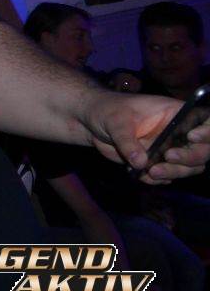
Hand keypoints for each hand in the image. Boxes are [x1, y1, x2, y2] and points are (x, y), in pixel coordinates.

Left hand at [80, 92, 209, 182]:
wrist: (92, 123)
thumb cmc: (106, 111)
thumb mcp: (114, 120)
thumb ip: (127, 140)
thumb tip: (140, 162)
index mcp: (174, 113)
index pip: (206, 120)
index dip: (207, 131)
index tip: (192, 137)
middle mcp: (178, 132)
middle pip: (202, 150)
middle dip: (191, 157)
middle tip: (168, 157)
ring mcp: (170, 149)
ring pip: (189, 167)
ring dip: (174, 172)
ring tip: (151, 172)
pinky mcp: (159, 163)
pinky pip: (168, 177)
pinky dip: (158, 180)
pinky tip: (141, 175)